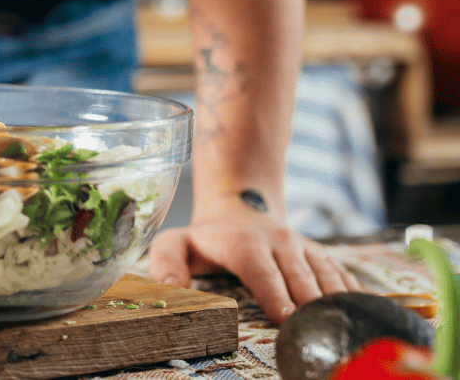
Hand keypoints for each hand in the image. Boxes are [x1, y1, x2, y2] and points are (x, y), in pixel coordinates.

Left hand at [148, 214, 362, 324]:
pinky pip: (344, 274)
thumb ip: (166, 261)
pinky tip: (371, 313)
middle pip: (299, 275)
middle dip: (309, 303)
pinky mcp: (321, 256)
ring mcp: (304, 248)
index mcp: (243, 243)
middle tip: (319, 330)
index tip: (286, 316)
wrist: (241, 207)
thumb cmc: (206, 238)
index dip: (274, 292)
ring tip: (349, 325)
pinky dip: (358, 293)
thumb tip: (170, 286)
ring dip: (338, 300)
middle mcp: (279, 243)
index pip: (260, 269)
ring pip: (327, 274)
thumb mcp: (175, 243)